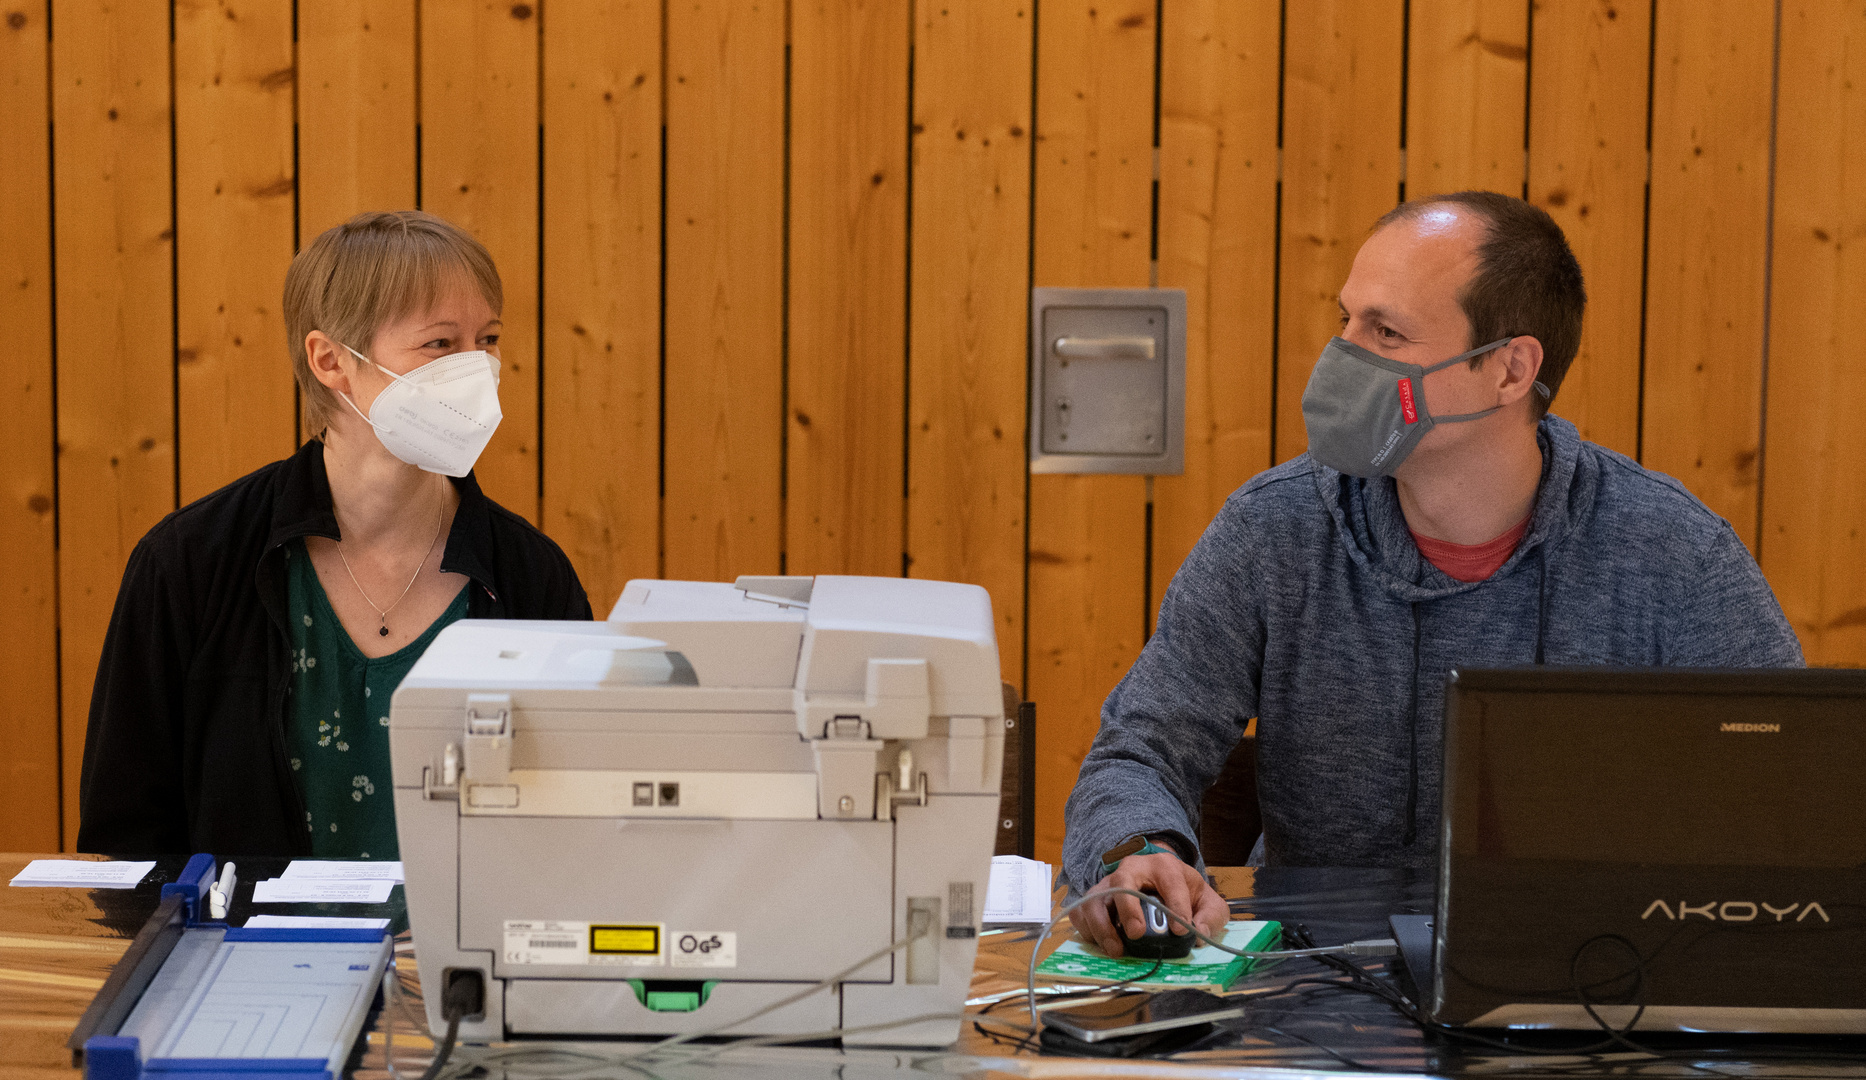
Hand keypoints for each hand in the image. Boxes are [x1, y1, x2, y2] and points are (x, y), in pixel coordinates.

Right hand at [1067, 851, 1228, 958]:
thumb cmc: (1184, 893)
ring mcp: (1109, 884)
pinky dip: (1087, 931)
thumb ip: (1210, 916)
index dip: (1176, 906)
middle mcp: (1132, 869)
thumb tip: (1198, 932)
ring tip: (1117, 950)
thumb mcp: (1207, 901)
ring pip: (1096, 899)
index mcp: (1164, 866)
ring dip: (1102, 926)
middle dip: (1128, 908)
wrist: (1159, 881)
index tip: (1180, 930)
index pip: (1171, 881)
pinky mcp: (1094, 899)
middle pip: (1122, 881)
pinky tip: (1103, 946)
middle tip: (1136, 933)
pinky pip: (1081, 912)